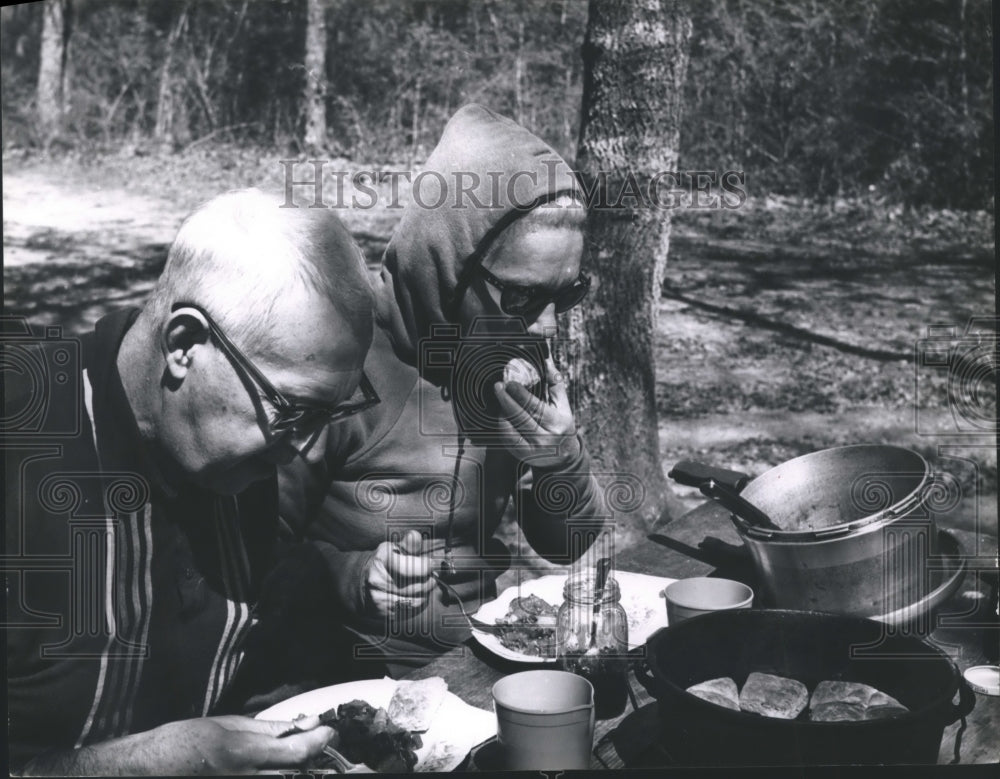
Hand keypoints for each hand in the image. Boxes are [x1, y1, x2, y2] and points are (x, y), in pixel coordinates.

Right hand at [21, 715, 332, 775]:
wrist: (146, 772)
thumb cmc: (180, 743)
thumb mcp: (225, 725)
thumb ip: (266, 728)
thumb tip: (299, 723)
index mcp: (246, 754)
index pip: (300, 751)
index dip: (321, 740)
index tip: (329, 730)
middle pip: (299, 772)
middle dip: (317, 758)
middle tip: (323, 744)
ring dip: (300, 768)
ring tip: (304, 755)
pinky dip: (279, 775)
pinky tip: (279, 766)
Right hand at [365, 529, 433, 617]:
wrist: (363, 583)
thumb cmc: (384, 563)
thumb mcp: (393, 548)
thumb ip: (408, 544)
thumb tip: (415, 536)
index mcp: (381, 559)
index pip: (409, 566)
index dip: (425, 566)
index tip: (432, 565)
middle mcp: (377, 580)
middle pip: (416, 585)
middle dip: (429, 580)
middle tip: (433, 575)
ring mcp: (380, 599)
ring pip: (416, 599)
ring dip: (426, 592)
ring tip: (425, 584)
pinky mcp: (384, 613)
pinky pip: (411, 610)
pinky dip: (419, 603)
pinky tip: (417, 595)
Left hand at [493, 357, 580, 467]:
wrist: (563, 458)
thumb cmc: (562, 425)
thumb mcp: (563, 404)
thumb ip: (554, 382)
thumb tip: (546, 361)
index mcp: (557, 423)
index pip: (536, 407)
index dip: (521, 395)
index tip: (511, 382)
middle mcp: (546, 438)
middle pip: (521, 417)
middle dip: (506, 400)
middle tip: (498, 386)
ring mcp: (533, 449)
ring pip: (511, 429)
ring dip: (503, 411)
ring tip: (501, 398)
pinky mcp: (522, 456)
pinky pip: (507, 439)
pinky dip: (502, 425)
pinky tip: (502, 414)